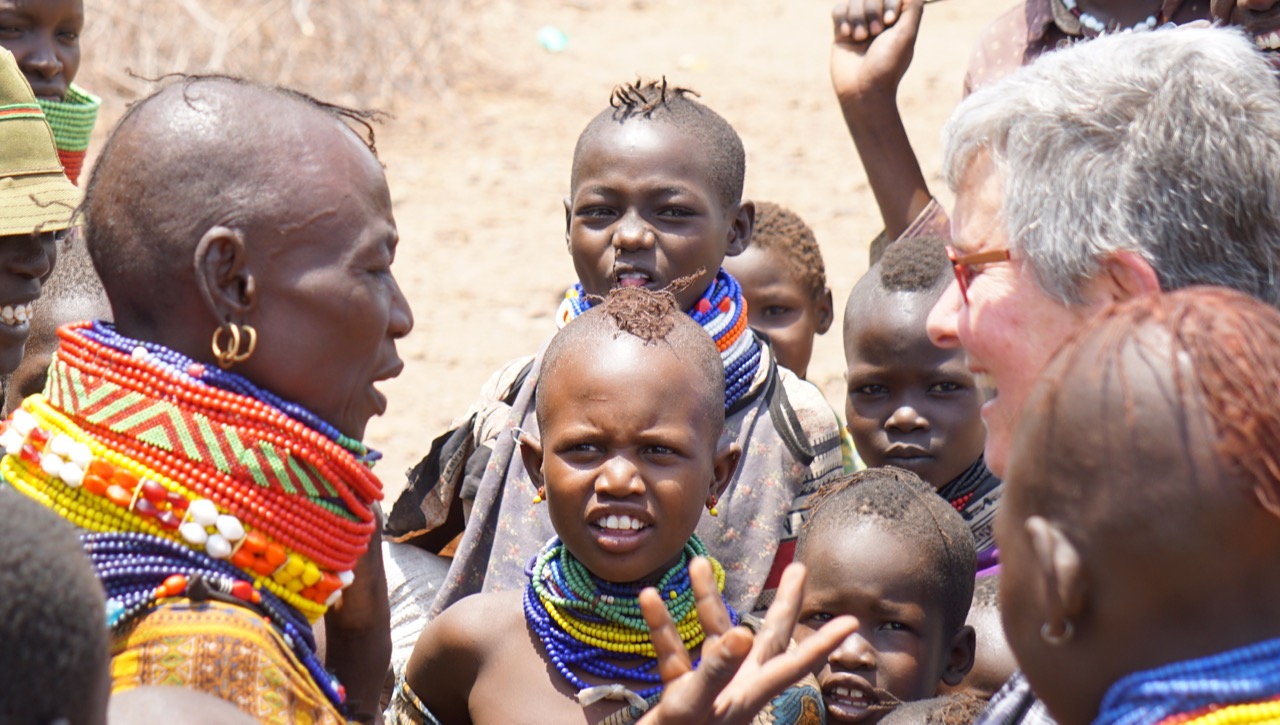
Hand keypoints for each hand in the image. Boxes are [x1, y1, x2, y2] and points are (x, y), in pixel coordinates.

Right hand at [636, 560, 857, 724]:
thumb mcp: (695, 706)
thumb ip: (716, 670)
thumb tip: (741, 632)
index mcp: (749, 693)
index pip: (795, 663)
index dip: (822, 642)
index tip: (851, 620)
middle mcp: (737, 686)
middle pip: (769, 638)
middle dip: (784, 604)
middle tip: (798, 569)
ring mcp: (710, 687)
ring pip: (715, 634)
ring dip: (705, 599)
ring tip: (697, 562)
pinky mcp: (681, 693)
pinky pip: (674, 652)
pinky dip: (662, 626)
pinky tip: (650, 598)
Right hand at [830, 0, 924, 100]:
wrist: (862, 90)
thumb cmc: (887, 65)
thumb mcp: (907, 34)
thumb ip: (913, 7)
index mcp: (896, 19)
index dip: (887, 2)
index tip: (889, 22)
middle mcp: (878, 20)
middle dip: (871, 10)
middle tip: (874, 33)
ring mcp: (859, 25)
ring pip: (853, 1)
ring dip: (856, 18)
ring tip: (860, 38)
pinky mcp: (841, 33)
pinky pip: (838, 10)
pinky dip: (842, 20)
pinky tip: (847, 35)